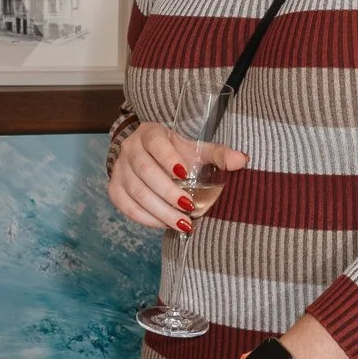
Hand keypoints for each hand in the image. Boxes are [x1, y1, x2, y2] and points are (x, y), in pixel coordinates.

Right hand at [109, 122, 248, 232]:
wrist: (148, 156)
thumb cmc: (176, 152)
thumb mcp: (197, 149)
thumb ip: (219, 154)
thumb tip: (243, 160)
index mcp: (150, 134)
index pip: (155, 143)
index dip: (168, 158)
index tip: (185, 173)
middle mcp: (130, 149)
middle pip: (144, 172)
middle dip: (168, 193)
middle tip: (189, 209)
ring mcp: (119, 169)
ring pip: (135, 192)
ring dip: (159, 211)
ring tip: (183, 224)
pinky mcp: (114, 187)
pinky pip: (125, 206)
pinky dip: (145, 218)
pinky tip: (163, 224)